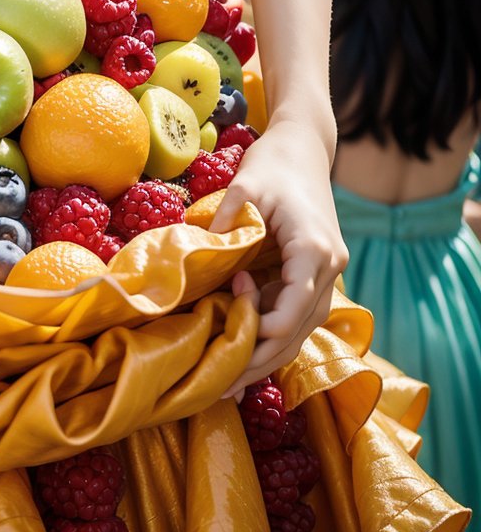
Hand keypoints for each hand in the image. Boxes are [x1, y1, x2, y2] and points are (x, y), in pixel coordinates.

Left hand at [211, 118, 347, 396]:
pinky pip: (298, 317)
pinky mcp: (317, 276)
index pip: (293, 308)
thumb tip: (201, 247)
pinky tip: (246, 355)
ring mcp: (327, 275)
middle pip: (298, 332)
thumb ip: (229, 215)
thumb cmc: (275, 162)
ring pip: (301, 331)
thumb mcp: (247, 182)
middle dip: (259, 360)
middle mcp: (329, 269)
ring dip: (267, 356)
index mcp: (315, 250)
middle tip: (219, 385)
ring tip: (229, 385)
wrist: (305, 147)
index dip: (261, 324)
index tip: (228, 306)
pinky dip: (274, 336)